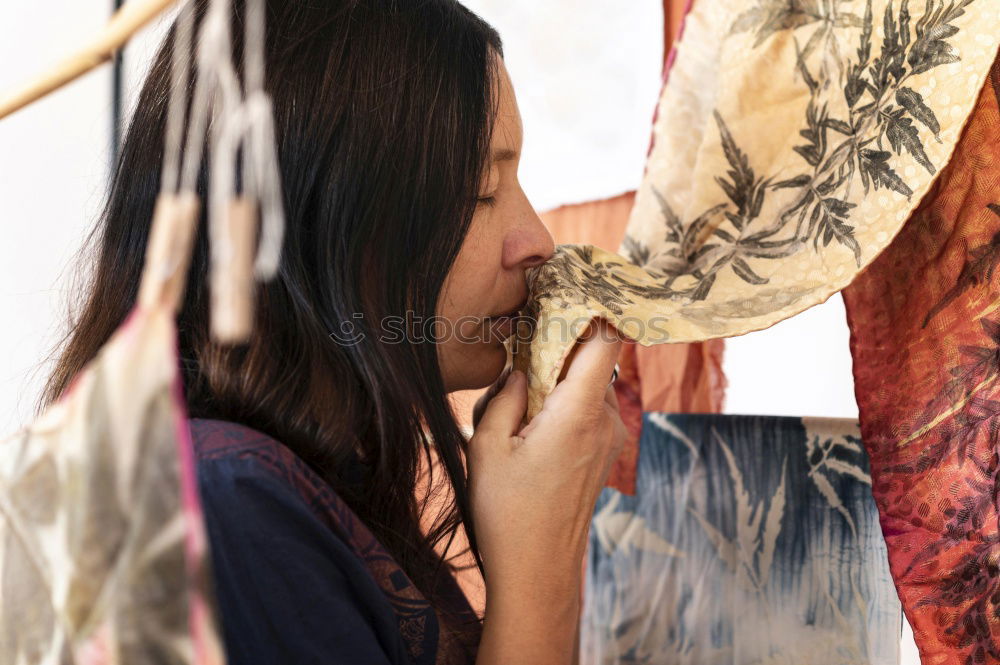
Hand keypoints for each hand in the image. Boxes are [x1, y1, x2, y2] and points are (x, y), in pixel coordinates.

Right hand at [467, 318, 624, 602]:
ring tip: (514, 408)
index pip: (607, 340)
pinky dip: (563, 406)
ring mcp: (609, 441)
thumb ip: (503, 395)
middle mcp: (607, 421)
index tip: (567, 294)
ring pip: (589, 387)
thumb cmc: (509, 514)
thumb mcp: (487, 446)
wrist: (538, 575)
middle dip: (558, 351)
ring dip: (558, 383)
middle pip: (595, 361)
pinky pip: (588, 412)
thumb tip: (518, 368)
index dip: (593, 310)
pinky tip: (528, 429)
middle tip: (517, 357)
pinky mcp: (603, 457)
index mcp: (580, 412)